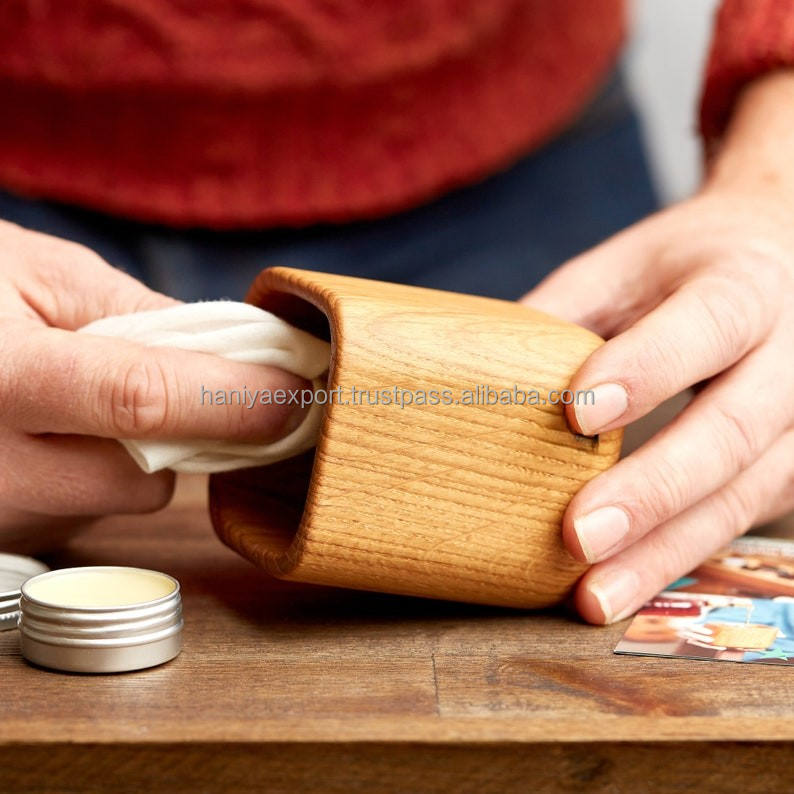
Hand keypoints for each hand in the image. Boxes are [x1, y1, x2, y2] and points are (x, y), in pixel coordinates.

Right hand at [0, 221, 308, 549]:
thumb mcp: (38, 273)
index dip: (232, 401)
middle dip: (180, 438)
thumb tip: (231, 353)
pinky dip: (87, 478)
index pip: (143, 401)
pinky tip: (48, 435)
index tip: (296, 395)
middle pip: (142, 479)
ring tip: (77, 401)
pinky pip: (75, 517)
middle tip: (178, 385)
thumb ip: (137, 314)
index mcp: (0, 376)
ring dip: (129, 458)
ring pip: (114, 505)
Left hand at [521, 70, 793, 623]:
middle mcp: (791, 358)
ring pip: (743, 495)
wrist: (780, 259)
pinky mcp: (793, 467)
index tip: (576, 412)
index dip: (646, 369)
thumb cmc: (691, 265)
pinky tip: (627, 585)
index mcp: (744, 287)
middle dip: (652, 489)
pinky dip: (680, 557)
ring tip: (595, 596)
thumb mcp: (631, 264)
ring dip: (664, 551)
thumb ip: (566, 307)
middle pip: (732, 430)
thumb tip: (478, 366)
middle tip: (577, 534)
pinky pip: (740, 521)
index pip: (704, 327)